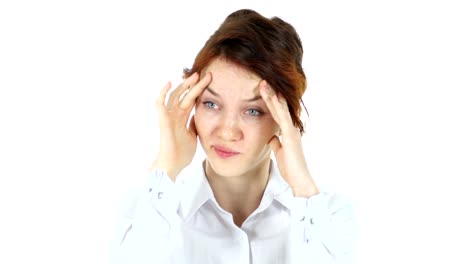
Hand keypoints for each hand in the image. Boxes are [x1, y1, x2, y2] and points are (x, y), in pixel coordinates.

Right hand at [150, 72, 211, 180]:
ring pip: (175, 96)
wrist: (173, 165)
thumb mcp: (194, 135)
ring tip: (194, 76)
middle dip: (194, 84)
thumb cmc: (182, 153)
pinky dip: (162, 93)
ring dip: (184, 85)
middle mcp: (175, 115)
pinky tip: (169, 83)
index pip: (191, 100)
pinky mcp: (163, 121)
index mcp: (182, 118)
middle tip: (205, 74)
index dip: (199, 90)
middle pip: (184, 95)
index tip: (210, 81)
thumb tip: (199, 115)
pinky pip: (160, 104)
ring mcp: (168, 117)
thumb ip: (195, 124)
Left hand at [259, 80, 318, 196]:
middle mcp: (290, 128)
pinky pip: (282, 117)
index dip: (269, 101)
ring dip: (272, 95)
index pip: (276, 112)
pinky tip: (273, 97)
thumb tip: (270, 136)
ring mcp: (291, 130)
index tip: (261, 90)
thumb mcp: (279, 152)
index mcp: (287, 131)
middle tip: (262, 80)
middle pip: (278, 107)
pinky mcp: (290, 135)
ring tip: (263, 83)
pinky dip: (278, 107)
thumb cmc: (291, 168)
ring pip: (280, 108)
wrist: (299, 179)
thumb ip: (275, 143)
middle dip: (270, 94)